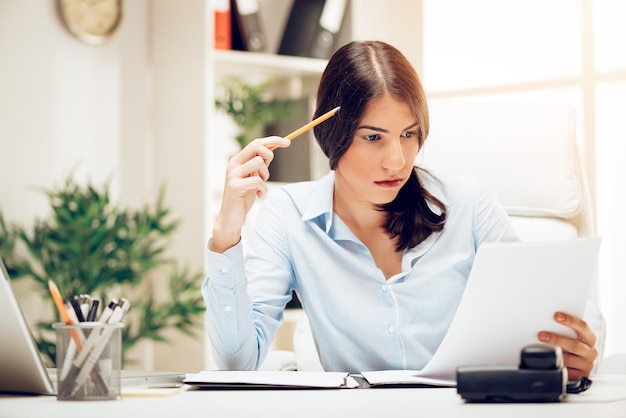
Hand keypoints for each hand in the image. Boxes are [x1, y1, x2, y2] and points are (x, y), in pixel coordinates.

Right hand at [210, 136, 290, 252]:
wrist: (231, 218)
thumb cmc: (244, 197)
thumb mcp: (253, 177)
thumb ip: (258, 165)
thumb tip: (272, 150)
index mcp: (238, 160)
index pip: (256, 143)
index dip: (273, 140)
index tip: (288, 142)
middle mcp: (234, 164)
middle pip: (256, 147)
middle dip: (268, 156)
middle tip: (267, 172)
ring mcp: (233, 175)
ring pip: (258, 163)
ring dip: (265, 176)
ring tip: (260, 186)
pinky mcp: (234, 186)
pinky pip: (258, 181)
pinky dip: (263, 189)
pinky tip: (259, 195)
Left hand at [537, 312, 597, 379]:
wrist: (578, 367)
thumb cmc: (571, 347)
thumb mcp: (571, 337)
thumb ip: (564, 330)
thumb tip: (545, 321)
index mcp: (589, 338)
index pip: (582, 327)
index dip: (570, 320)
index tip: (556, 316)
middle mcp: (590, 352)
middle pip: (575, 345)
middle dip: (557, 339)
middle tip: (541, 335)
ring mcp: (586, 365)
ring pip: (569, 359)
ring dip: (554, 354)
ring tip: (542, 350)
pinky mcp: (580, 376)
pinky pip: (567, 372)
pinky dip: (557, 367)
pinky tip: (549, 363)